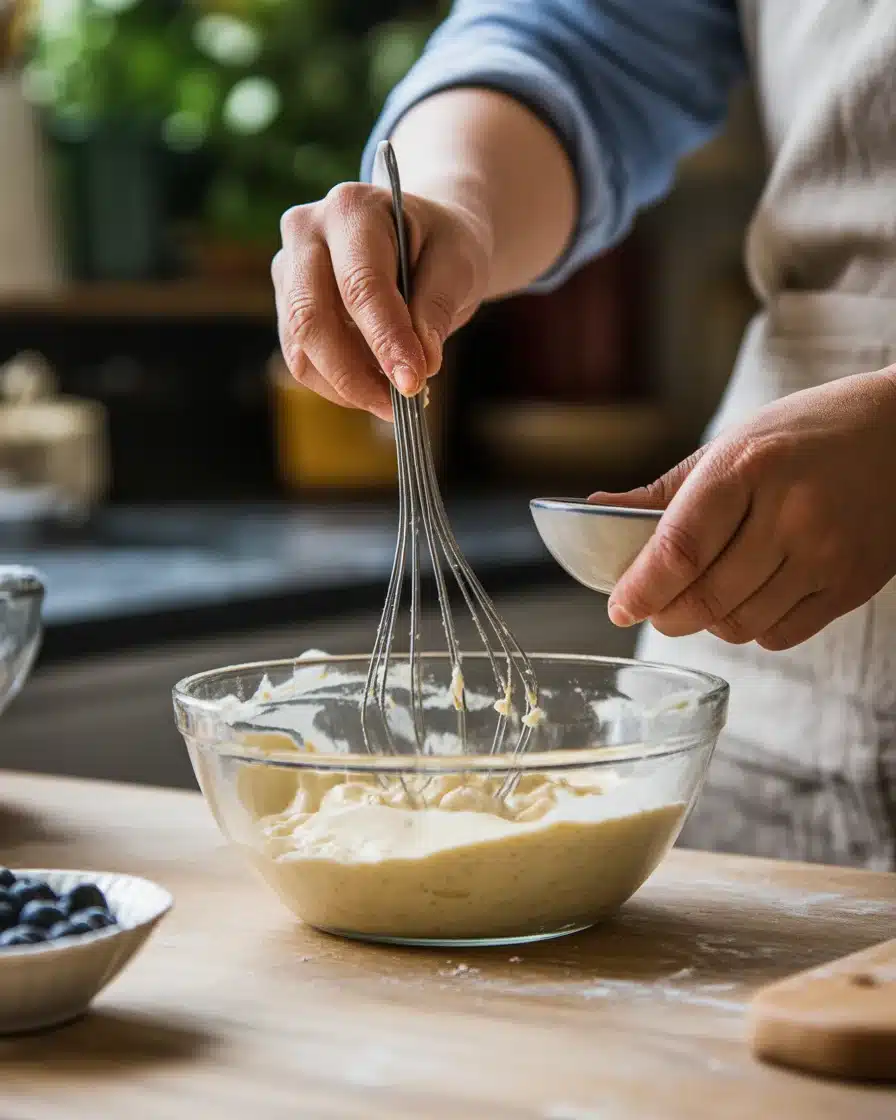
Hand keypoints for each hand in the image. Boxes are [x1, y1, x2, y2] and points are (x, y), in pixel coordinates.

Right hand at [272, 183, 491, 420]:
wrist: (421, 237)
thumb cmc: (441, 244)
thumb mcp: (459, 264)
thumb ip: (437, 307)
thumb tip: (420, 364)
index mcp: (351, 209)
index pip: (360, 285)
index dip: (385, 339)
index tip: (413, 382)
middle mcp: (306, 232)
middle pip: (310, 318)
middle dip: (354, 374)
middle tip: (400, 405)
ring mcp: (288, 270)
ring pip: (301, 348)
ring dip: (347, 386)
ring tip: (393, 399)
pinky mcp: (286, 305)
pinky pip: (302, 360)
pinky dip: (338, 385)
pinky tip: (374, 386)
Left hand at [591, 368, 895, 650]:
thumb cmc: (804, 435)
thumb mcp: (730, 445)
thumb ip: (663, 492)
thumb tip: (595, 515)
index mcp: (750, 467)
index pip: (680, 548)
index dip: (641, 588)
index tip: (618, 607)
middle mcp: (792, 512)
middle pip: (706, 597)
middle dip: (666, 613)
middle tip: (653, 607)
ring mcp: (828, 554)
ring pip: (740, 624)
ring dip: (707, 622)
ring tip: (702, 597)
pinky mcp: (853, 585)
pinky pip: (781, 635)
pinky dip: (751, 629)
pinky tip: (750, 599)